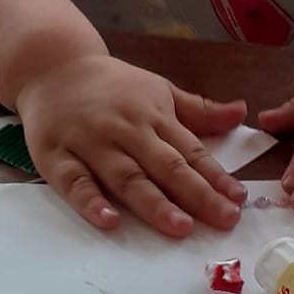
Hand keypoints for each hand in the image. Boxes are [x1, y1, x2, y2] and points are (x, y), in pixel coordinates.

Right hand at [16, 53, 248, 236]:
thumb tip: (241, 113)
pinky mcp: (56, 157)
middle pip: (165, 165)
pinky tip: (109, 220)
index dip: (216, 176)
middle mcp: (125, 129)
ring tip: (180, 226)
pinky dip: (90, 201)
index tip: (238, 199)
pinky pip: (74, 182)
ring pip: (125, 177)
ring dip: (153, 203)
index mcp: (153, 115)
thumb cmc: (111, 86)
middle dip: (197, 194)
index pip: (190, 150)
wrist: (52, 66)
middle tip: (224, 219)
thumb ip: (198, 109)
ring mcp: (90, 144)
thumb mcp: (158, 90)